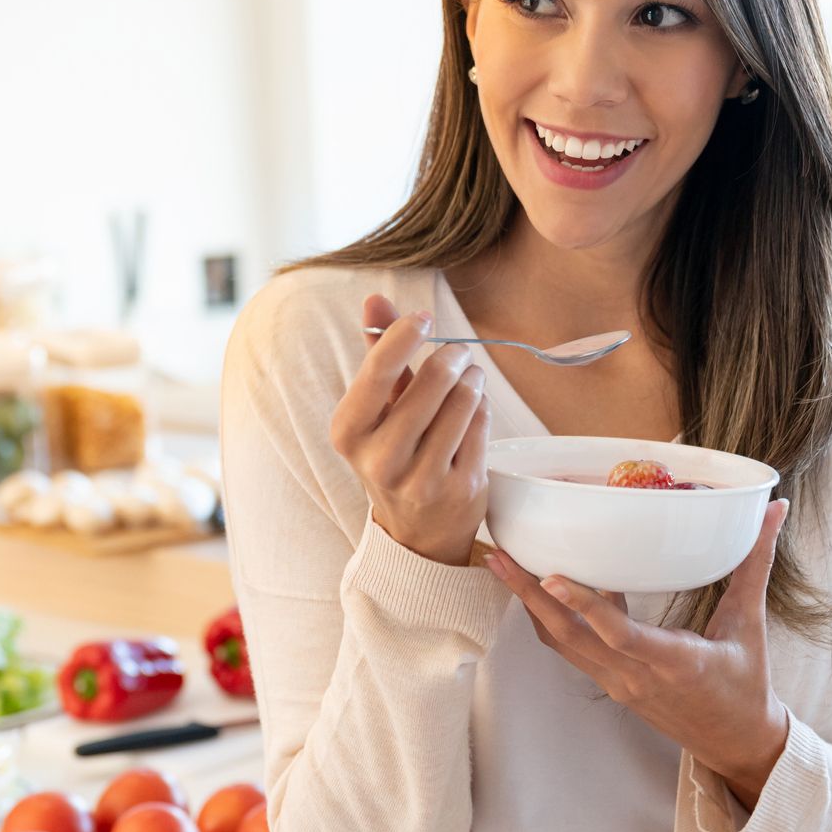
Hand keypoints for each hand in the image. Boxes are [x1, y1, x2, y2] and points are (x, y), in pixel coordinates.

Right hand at [328, 293, 491, 565]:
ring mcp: (422, 479)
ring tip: (469, 378)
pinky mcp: (461, 489)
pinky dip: (482, 409)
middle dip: (452, 357)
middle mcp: (380, 459)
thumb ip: (376, 353)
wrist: (415, 533)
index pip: (379, 370)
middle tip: (458, 354)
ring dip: (472, 380)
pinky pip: (482, 426)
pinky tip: (474, 411)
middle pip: (433, 380)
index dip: (405, 334)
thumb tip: (374, 299)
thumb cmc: (393, 454)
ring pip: (464, 401)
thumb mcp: (375, 409)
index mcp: (349, 433)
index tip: (424, 319)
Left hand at [486, 499, 792, 808]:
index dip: (584, 605)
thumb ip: (756, 563)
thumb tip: (776, 510)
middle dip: (529, 595)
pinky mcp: (610, 685)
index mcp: (674, 662)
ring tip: (503, 565)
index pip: (620, 635)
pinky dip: (551, 618)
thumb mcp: (751, 624)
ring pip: (562, 644)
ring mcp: (617, 684)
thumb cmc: (747, 684)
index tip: (551, 574)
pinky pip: (571, 650)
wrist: (737, 743)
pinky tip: (541, 586)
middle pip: (569, 636)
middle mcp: (635, 676)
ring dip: (530, 605)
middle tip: (498, 556)